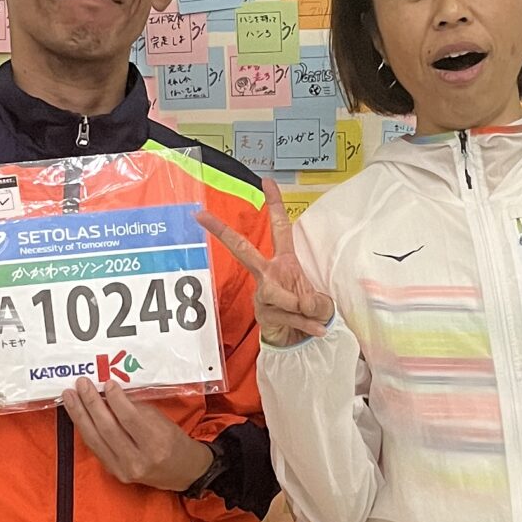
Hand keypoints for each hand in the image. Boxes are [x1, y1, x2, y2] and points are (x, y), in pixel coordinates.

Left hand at [61, 381, 215, 491]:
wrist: (181, 472)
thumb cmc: (173, 441)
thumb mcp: (162, 421)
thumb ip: (137, 408)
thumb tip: (110, 392)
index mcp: (156, 443)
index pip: (130, 419)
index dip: (116, 400)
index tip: (107, 383)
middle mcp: (138, 460)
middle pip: (108, 429)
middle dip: (91, 404)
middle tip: (81, 385)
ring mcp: (124, 469)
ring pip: (95, 439)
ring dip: (80, 415)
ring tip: (70, 396)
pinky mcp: (114, 472)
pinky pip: (95, 447)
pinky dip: (84, 428)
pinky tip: (77, 414)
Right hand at [196, 182, 331, 348]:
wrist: (299, 340)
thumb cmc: (308, 312)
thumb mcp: (319, 302)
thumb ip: (314, 301)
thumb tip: (301, 303)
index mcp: (284, 262)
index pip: (280, 228)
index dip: (275, 205)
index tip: (266, 182)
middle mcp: (269, 273)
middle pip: (242, 249)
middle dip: (222, 232)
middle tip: (201, 215)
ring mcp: (262, 293)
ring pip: (275, 293)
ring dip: (300, 307)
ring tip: (312, 317)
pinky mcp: (261, 313)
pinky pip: (284, 314)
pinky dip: (305, 323)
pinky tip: (315, 329)